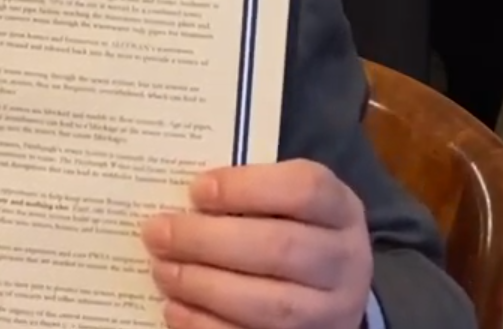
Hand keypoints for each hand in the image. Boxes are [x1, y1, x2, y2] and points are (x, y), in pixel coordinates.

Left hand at [141, 161, 372, 328]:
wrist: (327, 288)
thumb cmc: (290, 228)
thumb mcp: (283, 202)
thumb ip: (244, 195)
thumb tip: (180, 204)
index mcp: (339, 209)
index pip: (304, 189)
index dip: (246, 188)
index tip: (196, 190)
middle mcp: (345, 261)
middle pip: (281, 248)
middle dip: (208, 241)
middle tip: (157, 233)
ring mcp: (332, 311)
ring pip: (272, 304)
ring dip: (205, 287)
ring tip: (163, 271)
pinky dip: (207, 325)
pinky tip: (174, 309)